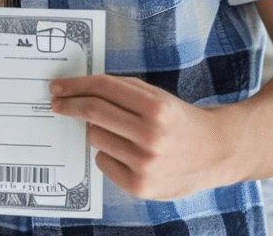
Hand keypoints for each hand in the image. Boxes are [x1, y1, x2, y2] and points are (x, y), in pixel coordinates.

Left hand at [50, 74, 234, 201]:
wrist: (215, 153)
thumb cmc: (180, 121)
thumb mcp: (157, 96)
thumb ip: (122, 90)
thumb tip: (79, 89)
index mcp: (157, 108)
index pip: (103, 89)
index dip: (75, 85)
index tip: (58, 87)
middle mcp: (152, 137)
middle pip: (93, 113)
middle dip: (69, 105)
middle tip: (57, 102)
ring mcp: (145, 165)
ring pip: (95, 137)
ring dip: (97, 130)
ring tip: (119, 132)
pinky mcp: (139, 186)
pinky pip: (102, 162)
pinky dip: (107, 154)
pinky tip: (127, 152)